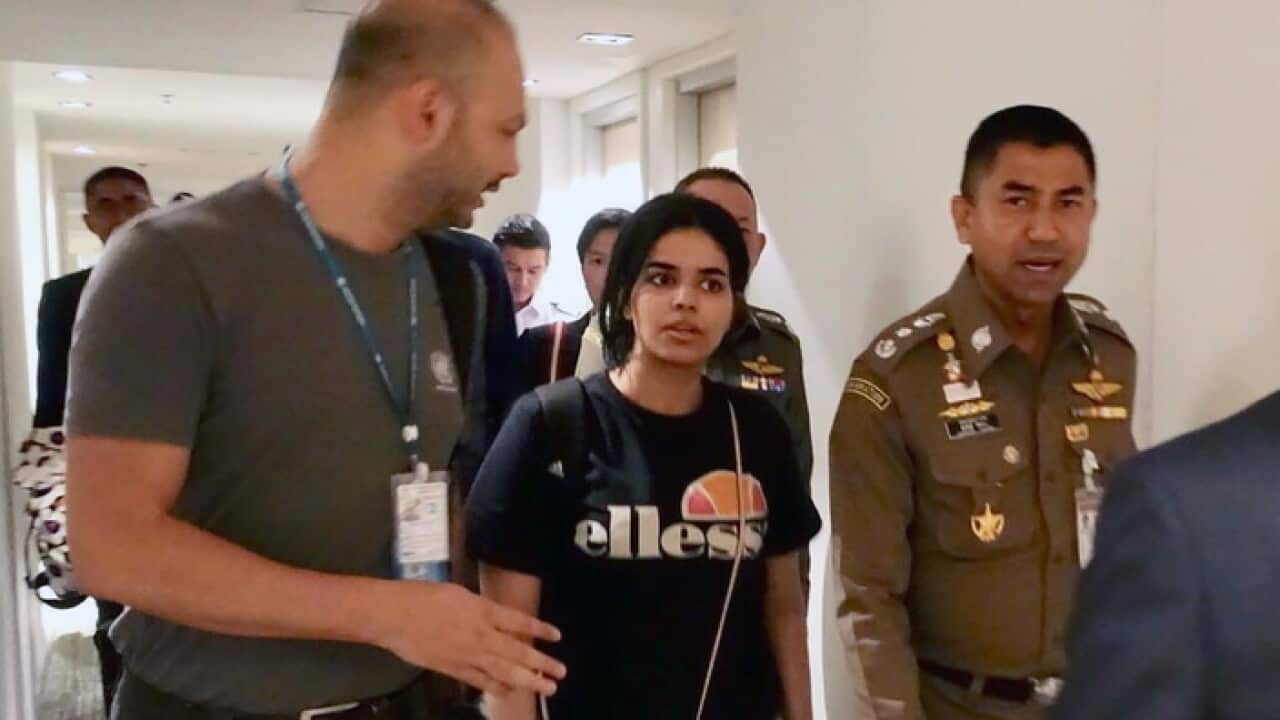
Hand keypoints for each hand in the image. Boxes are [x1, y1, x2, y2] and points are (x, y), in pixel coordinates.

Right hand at [372, 581, 565, 695]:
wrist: (393, 615)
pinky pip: (480, 681)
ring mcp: (467, 654)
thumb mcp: (458, 592)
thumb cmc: (422, 596)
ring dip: (528, 680)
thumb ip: (479, 607)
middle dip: (542, 663)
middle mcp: (480, 634)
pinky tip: (510, 691)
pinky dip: (497, 687)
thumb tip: (493, 617)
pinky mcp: (453, 669)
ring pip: (504, 671)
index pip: (519, 621)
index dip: (540, 629)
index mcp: (482, 610)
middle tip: (561, 672)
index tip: (557, 636)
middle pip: (518, 651)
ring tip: (547, 687)